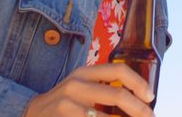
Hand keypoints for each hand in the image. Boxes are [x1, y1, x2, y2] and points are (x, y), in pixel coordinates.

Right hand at [24, 63, 154, 116]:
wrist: (30, 114)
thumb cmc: (65, 102)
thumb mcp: (81, 87)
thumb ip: (104, 87)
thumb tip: (140, 100)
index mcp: (85, 72)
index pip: (119, 70)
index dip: (139, 83)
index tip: (150, 97)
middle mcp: (77, 84)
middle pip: (118, 94)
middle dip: (140, 110)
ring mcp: (68, 104)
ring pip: (108, 116)